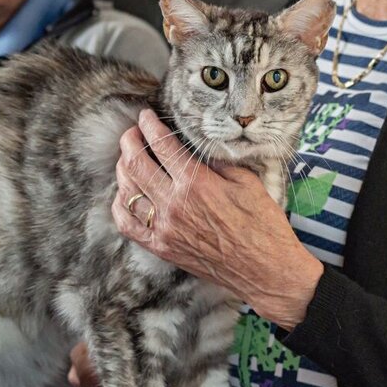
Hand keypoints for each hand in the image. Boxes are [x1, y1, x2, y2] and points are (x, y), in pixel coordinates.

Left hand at [112, 108, 323, 329]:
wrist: (265, 270)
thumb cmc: (263, 225)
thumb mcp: (246, 182)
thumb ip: (217, 162)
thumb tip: (197, 148)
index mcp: (196, 183)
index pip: (161, 144)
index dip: (149, 125)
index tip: (146, 116)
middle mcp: (173, 204)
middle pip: (135, 163)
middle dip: (129, 141)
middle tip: (133, 132)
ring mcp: (164, 228)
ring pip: (126, 190)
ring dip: (123, 168)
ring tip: (129, 158)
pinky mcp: (162, 248)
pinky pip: (127, 224)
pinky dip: (120, 204)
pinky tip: (126, 194)